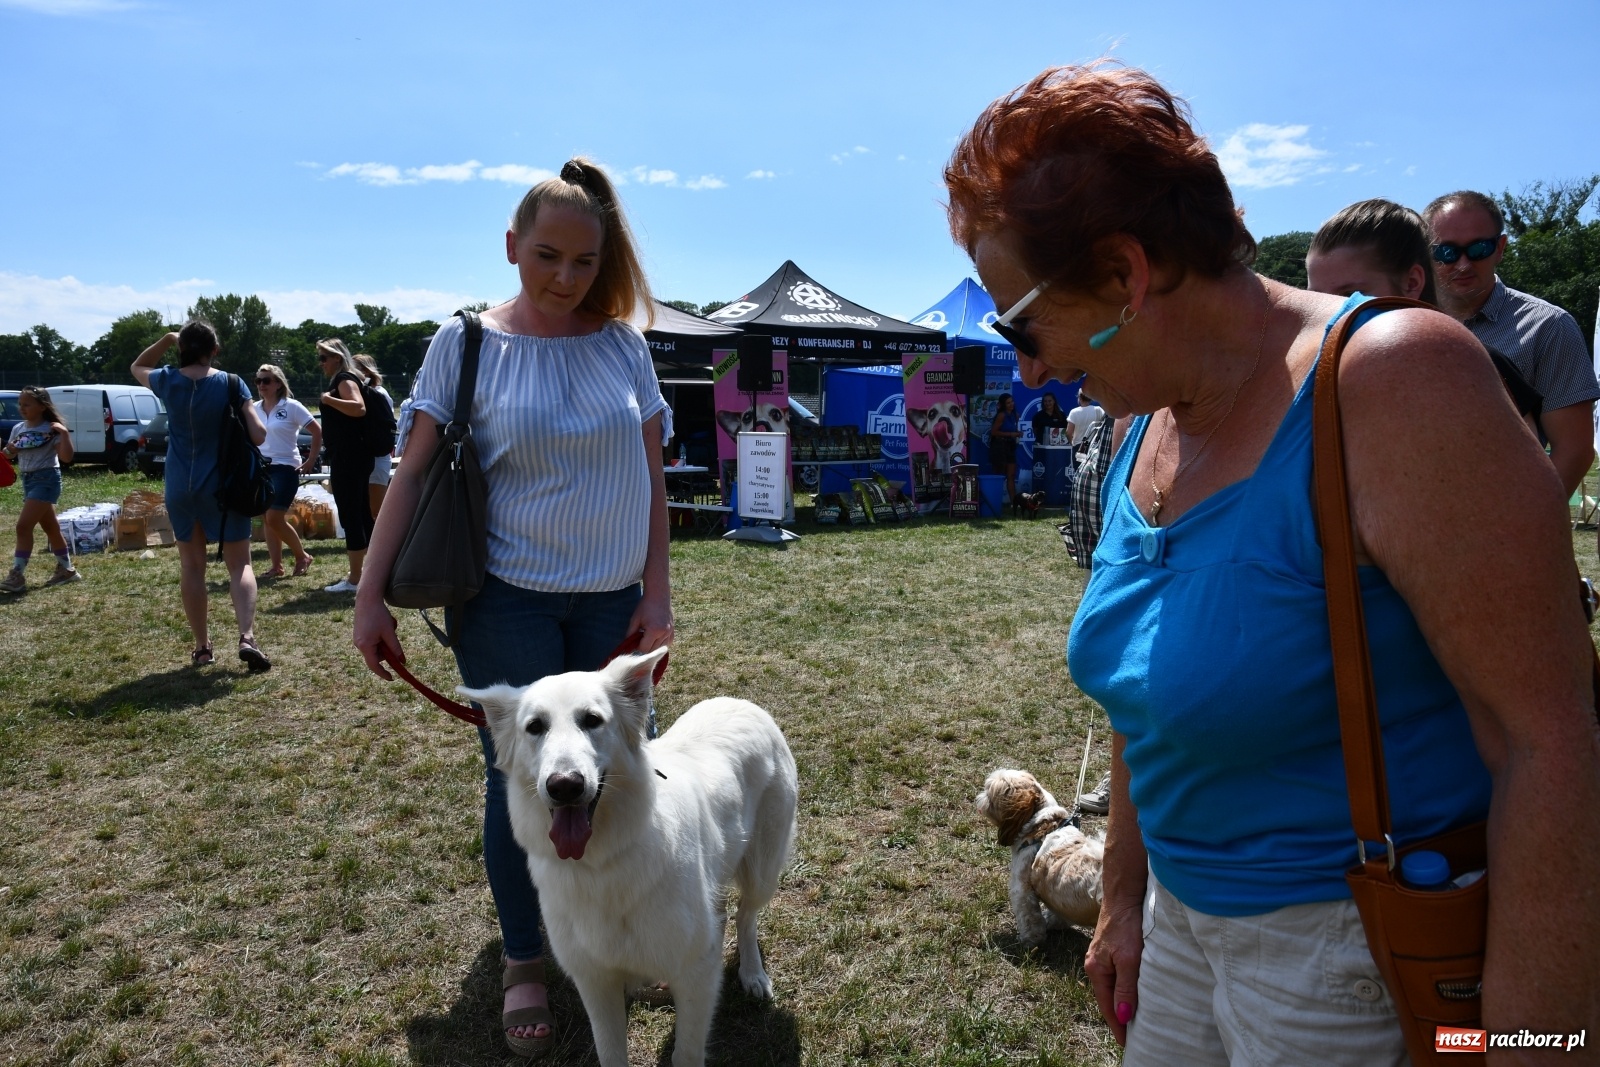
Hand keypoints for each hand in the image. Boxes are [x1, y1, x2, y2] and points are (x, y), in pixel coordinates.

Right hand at [353, 594, 403, 679]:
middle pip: (375, 656)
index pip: (374, 665)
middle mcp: (358, 644)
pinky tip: (383, 625)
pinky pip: (372, 642)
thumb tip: (402, 661)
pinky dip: (380, 638)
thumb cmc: (378, 614)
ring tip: (388, 627)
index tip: (392, 678)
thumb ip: (395, 648)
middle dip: (387, 651)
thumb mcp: (389, 632)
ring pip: (375, 648)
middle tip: (393, 638)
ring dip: (384, 643)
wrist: (367, 599)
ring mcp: (358, 639)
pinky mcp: (359, 634)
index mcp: (365, 646)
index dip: (383, 673)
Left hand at [626, 593, 673, 652]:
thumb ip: (630, 634)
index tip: (635, 639)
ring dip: (653, 645)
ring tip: (648, 635)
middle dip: (645, 646)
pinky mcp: (673, 631)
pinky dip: (661, 643)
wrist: (658, 595)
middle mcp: (664, 633)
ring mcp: (670, 633)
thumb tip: (627, 646)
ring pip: (660, 648)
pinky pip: (667, 644)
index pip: (644, 649)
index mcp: (654, 631)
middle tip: (641, 637)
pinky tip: (656, 636)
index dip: (638, 646)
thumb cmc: (645, 606)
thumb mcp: (635, 619)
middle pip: (652, 650)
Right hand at [1085, 899, 1144, 1045]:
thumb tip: (1123, 1016)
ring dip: (1124, 1003)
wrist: (1124, 895)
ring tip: (1137, 1019)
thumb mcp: (1128, 959)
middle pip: (1108, 999)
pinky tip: (1136, 992)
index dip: (1118, 1026)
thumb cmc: (1126, 925)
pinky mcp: (1113, 950)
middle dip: (1120, 1018)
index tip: (1129, 1044)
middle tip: (1136, 1036)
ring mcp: (1103, 958)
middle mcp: (1096, 966)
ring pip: (1114, 988)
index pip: (1106, 1007)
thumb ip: (1126, 988)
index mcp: (1096, 970)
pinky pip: (1119, 977)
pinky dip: (1126, 988)